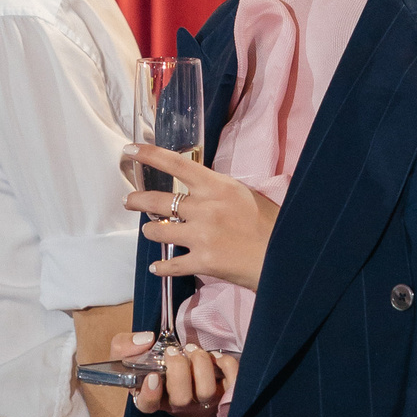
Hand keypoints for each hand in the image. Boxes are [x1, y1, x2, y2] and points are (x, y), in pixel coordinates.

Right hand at [110, 327, 238, 416]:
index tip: (154, 375)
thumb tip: (146, 340)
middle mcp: (179, 404)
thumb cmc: (158, 362)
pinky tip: (216, 356)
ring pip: (206, 392)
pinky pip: (232, 382)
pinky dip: (226, 365)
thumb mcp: (132, 353)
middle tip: (174, 352)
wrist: (185, 364)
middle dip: (178, 371)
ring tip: (194, 351)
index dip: (150, 393)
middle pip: (181, 399)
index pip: (148, 405)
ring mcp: (203, 402)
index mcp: (154, 397)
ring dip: (200, 365)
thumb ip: (124, 346)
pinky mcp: (224, 393)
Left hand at [126, 145, 279, 291]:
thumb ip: (216, 191)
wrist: (287, 254)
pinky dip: (161, 267)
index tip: (130, 150)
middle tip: (129, 200)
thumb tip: (195, 190)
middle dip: (137, 200)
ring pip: (158, 231)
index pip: (176, 164)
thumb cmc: (270, 222)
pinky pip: (170, 264)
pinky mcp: (203, 262)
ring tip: (152, 231)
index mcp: (217, 186)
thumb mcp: (243, 195)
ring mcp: (202, 235)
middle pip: (158, 200)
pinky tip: (158, 267)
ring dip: (151, 231)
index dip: (149, 155)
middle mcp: (205, 207)